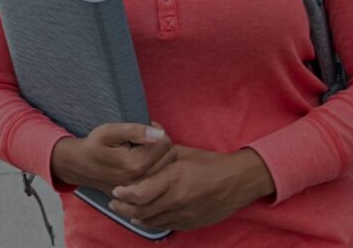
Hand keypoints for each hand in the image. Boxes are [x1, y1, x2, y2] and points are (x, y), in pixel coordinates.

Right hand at [51, 122, 175, 193]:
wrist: (80, 166)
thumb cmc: (94, 146)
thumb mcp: (108, 131)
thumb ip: (134, 130)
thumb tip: (158, 134)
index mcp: (136, 165)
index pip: (165, 142)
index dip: (156, 131)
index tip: (145, 129)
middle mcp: (142, 181)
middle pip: (171, 155)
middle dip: (161, 144)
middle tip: (143, 140)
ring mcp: (143, 190)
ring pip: (169, 167)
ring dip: (161, 156)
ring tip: (143, 150)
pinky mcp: (142, 195)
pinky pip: (162, 178)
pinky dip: (158, 168)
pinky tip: (145, 162)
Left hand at [108, 146, 275, 230]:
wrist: (238, 181)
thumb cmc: (210, 163)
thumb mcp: (183, 152)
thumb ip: (161, 147)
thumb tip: (146, 126)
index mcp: (174, 179)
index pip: (141, 193)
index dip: (124, 194)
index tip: (115, 190)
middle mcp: (178, 199)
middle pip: (142, 211)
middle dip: (123, 208)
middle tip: (113, 203)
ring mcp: (185, 214)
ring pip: (152, 221)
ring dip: (135, 217)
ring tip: (125, 210)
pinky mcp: (191, 223)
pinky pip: (165, 225)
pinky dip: (151, 222)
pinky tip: (143, 217)